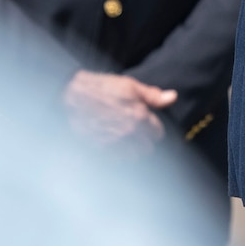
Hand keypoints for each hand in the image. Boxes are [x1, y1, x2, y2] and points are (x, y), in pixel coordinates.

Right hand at [62, 71, 177, 153]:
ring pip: (134, 156)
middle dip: (144, 139)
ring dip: (132, 149)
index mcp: (140, 115)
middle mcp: (129, 132)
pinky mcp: (101, 149)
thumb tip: (173, 97)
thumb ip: (153, 95)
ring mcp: (114, 142)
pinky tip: (112, 142)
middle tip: (135, 130)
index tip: (146, 122)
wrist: (71, 95)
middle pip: (148, 147)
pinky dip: (117, 154)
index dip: (153, 126)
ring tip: (124, 138)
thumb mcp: (129, 85)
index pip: (158, 132)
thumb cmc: (101, 88)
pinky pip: (117, 160)